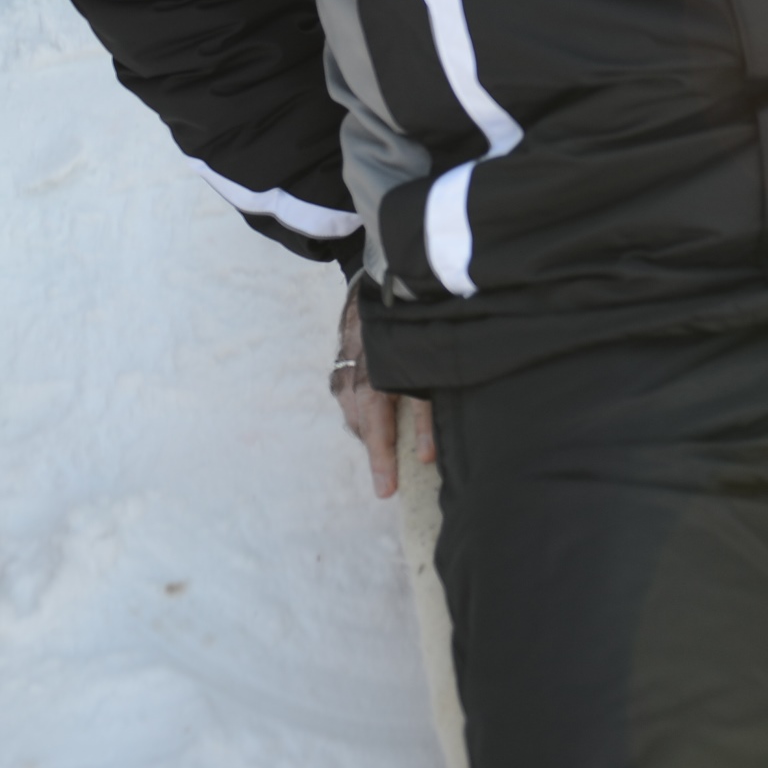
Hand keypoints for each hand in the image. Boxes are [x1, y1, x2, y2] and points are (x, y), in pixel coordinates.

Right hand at [328, 285, 432, 499]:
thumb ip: (425, 411)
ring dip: (368, 425)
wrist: (383, 274)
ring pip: (352, 410)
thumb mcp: (423, 366)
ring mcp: (342, 366)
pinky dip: (361, 405)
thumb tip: (425, 455)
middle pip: (361, 425)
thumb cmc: (409, 319)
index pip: (377, 433)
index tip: (386, 492)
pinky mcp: (341, 355)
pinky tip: (373, 406)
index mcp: (372, 382)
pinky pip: (347, 392)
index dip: (382, 464)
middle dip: (375, 447)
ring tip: (384, 440)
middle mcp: (351, 378)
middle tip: (389, 470)